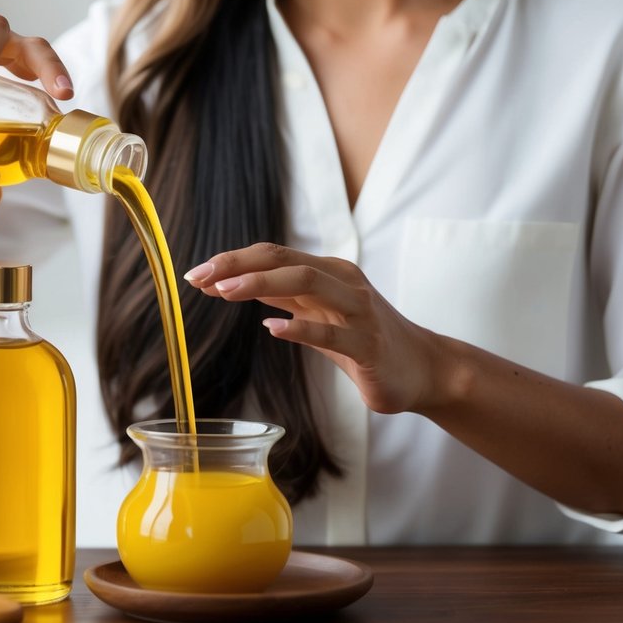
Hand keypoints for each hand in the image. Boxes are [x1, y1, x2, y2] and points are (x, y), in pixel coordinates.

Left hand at [184, 242, 447, 413]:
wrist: (424, 368)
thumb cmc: (365, 339)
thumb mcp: (319, 312)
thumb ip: (282, 296)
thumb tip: (234, 283)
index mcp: (328, 273)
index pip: (274, 254)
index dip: (233, 260)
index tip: (197, 272)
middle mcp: (343, 282)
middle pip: (285, 260)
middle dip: (237, 265)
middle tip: (200, 276)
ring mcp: (358, 311)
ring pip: (307, 283)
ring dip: (261, 284)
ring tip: (224, 292)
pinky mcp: (368, 345)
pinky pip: (331, 333)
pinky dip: (300, 328)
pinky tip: (272, 328)